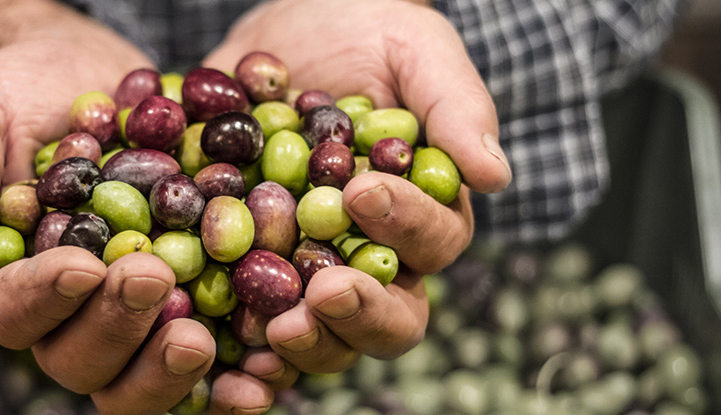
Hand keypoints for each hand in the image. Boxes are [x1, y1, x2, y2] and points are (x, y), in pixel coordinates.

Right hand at [0, 1, 276, 412]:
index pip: (11, 311)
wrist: (87, 77)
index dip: (44, 297)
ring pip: (137, 377)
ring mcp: (127, 319)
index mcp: (6, 279)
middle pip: (78, 358)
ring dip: (167, 367)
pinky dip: (229, 379)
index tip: (83, 264)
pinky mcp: (187, 307)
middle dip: (115, 327)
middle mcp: (65, 315)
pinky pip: (206, 364)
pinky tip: (262, 373)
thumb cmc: (19, 90)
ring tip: (201, 335)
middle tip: (154, 279)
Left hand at [204, 0, 511, 372]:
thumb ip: (456, 106)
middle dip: (359, 313)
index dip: (405, 226)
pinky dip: (239, 347)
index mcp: (422, 213)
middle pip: (388, 317)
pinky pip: (249, 326)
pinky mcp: (248, 272)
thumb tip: (495, 176)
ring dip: (304, 342)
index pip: (433, 243)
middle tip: (323, 294)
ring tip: (274, 328)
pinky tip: (225, 354)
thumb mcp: (413, 49)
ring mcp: (308, 271)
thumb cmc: (365, 32)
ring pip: (324, 337)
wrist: (283, 31)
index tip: (362, 193)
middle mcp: (372, 257)